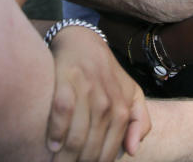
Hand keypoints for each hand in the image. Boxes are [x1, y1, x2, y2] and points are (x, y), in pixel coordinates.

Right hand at [48, 26, 150, 160]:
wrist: (83, 41)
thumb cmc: (108, 74)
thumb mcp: (132, 94)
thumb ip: (140, 122)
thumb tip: (132, 151)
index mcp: (122, 108)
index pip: (110, 150)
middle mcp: (106, 101)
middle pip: (91, 147)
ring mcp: (86, 91)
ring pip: (76, 135)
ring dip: (66, 156)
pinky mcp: (65, 81)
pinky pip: (61, 113)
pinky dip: (56, 131)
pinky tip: (52, 144)